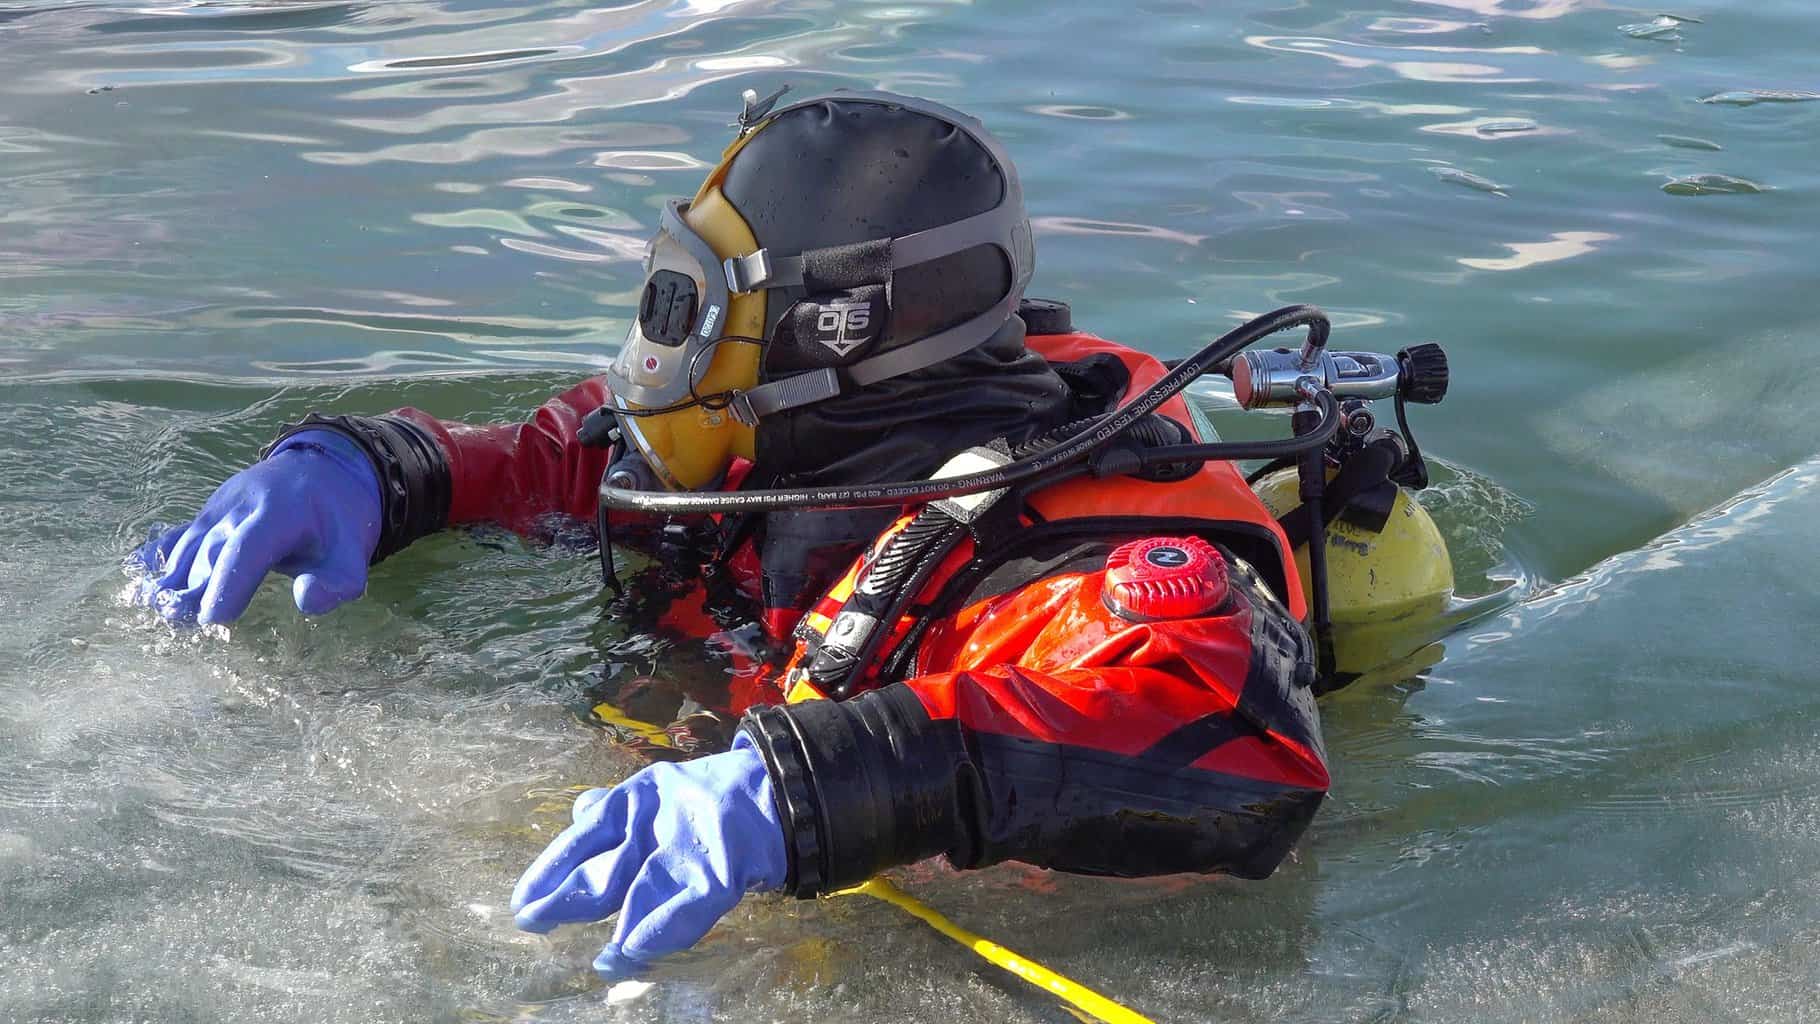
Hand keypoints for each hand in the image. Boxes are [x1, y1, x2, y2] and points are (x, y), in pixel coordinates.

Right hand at [132, 430, 380, 624]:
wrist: (322, 470)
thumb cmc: (338, 520)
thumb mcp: (353, 550)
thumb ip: (338, 581)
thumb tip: (307, 601)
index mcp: (281, 513)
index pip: (250, 547)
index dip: (230, 580)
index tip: (214, 616)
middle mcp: (243, 506)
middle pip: (214, 549)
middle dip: (195, 584)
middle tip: (177, 620)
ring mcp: (220, 507)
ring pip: (192, 543)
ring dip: (172, 576)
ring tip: (156, 606)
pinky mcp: (209, 513)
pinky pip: (182, 531)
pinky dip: (160, 551)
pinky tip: (136, 567)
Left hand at [512, 736, 787, 977]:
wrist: (777, 795)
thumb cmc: (705, 805)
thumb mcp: (656, 799)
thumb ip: (617, 815)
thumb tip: (579, 812)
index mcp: (638, 799)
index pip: (584, 837)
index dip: (550, 868)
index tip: (521, 901)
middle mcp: (658, 821)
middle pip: (605, 868)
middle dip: (566, 899)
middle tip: (532, 921)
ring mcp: (690, 848)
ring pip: (642, 890)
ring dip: (616, 927)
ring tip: (597, 958)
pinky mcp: (722, 875)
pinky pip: (687, 909)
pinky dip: (661, 930)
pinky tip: (634, 949)